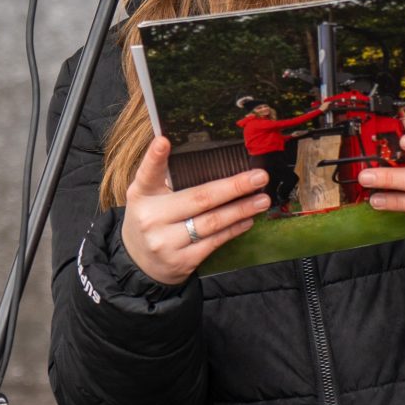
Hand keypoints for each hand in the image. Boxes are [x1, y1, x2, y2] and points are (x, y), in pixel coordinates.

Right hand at [121, 136, 271, 284]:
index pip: (148, 173)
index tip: (164, 141)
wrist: (142, 263)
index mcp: (142, 195)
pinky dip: (234, 229)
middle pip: (198, 198)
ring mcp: (166, 242)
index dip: (155, 157)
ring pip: (212, 222)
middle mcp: (151, 218)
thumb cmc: (153, 219)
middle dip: (233, 186)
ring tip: (262, 199)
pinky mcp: (182, 261)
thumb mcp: (150, 197)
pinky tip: (248, 219)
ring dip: (241, 209)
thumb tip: (213, 160)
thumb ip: (169, 179)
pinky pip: (214, 241)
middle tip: (259, 177)